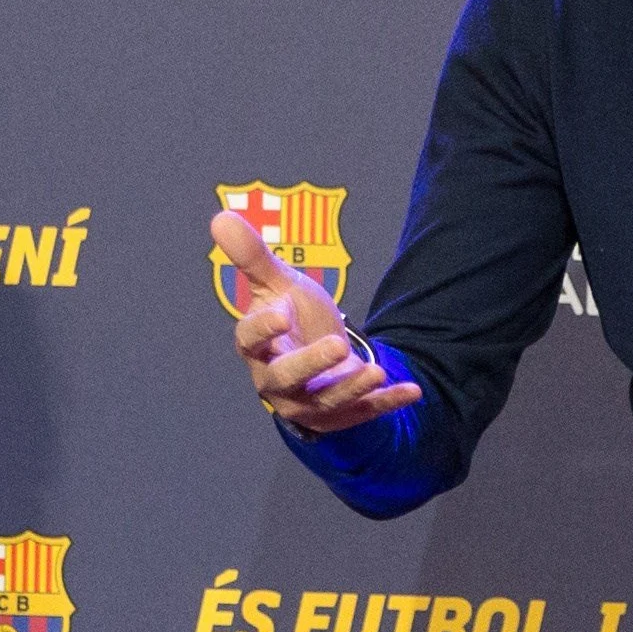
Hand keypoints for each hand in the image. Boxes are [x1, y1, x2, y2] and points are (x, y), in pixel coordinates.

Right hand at [217, 210, 419, 436]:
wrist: (319, 361)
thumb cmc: (292, 321)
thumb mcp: (277, 286)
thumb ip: (253, 257)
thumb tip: (220, 217)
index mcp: (257, 347)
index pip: (250, 340)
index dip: (263, 328)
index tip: (281, 314)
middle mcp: (276, 381)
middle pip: (287, 377)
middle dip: (311, 363)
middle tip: (336, 344)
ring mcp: (308, 402)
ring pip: (326, 401)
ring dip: (352, 388)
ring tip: (376, 371)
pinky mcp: (340, 414)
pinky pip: (364, 412)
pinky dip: (388, 402)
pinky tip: (412, 391)